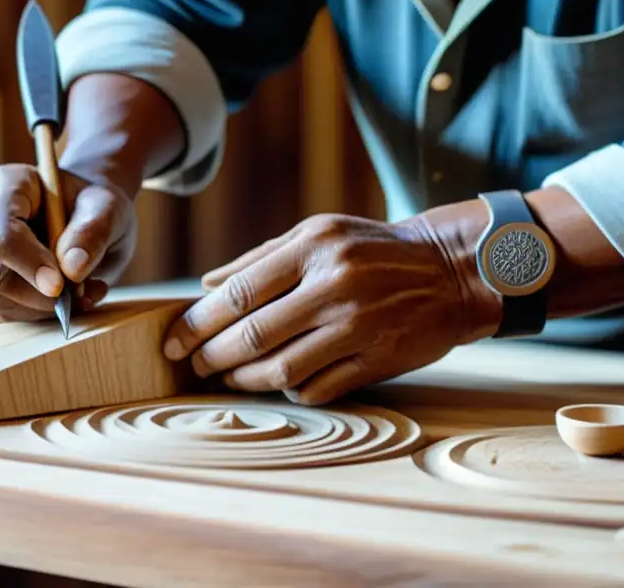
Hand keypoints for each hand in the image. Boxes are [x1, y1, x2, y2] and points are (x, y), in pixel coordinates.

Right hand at [0, 163, 136, 322]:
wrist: (80, 218)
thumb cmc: (92, 208)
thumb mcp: (108, 209)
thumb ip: (93, 232)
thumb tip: (71, 268)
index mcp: (4, 184)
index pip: (2, 236)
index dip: (30, 266)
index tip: (60, 287)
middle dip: (41, 295)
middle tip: (82, 292)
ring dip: (40, 308)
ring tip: (75, 291)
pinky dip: (28, 316)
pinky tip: (50, 297)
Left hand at [162, 212, 499, 403]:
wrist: (449, 271)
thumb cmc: (371, 249)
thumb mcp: (317, 233)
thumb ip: (258, 258)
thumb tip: (204, 285)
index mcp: (313, 248)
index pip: (239, 293)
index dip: (198, 323)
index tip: (173, 341)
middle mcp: (334, 286)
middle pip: (253, 335)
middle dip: (211, 357)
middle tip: (193, 366)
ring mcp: (358, 327)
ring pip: (281, 369)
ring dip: (243, 380)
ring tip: (226, 378)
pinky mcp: (378, 360)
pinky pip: (318, 388)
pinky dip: (289, 390)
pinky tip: (277, 383)